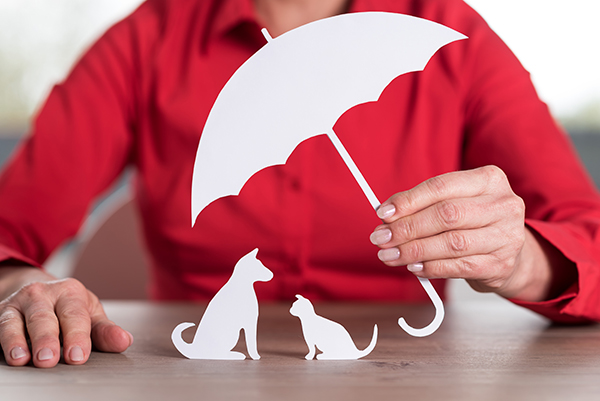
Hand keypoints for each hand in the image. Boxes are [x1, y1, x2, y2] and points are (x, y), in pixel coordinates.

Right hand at [0, 267, 132, 367]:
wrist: (37, 292)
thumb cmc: (69, 308)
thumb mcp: (89, 315)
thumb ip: (105, 331)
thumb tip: (124, 341)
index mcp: (71, 293)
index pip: (75, 316)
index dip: (77, 337)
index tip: (78, 357)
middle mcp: (43, 294)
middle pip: (44, 317)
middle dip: (47, 339)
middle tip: (50, 360)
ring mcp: (18, 304)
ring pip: (15, 322)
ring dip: (17, 341)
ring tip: (23, 359)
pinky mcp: (1, 313)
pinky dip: (2, 341)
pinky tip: (8, 355)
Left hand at [370, 165, 569, 301]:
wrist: (512, 253)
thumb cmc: (475, 222)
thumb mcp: (455, 202)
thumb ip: (424, 204)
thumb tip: (387, 214)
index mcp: (489, 179)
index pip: (441, 187)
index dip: (408, 201)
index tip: (383, 213)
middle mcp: (503, 205)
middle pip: (446, 215)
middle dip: (407, 228)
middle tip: (381, 238)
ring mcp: (506, 236)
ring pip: (451, 243)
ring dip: (414, 251)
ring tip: (390, 256)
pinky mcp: (502, 264)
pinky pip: (459, 267)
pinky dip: (431, 267)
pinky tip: (413, 267)